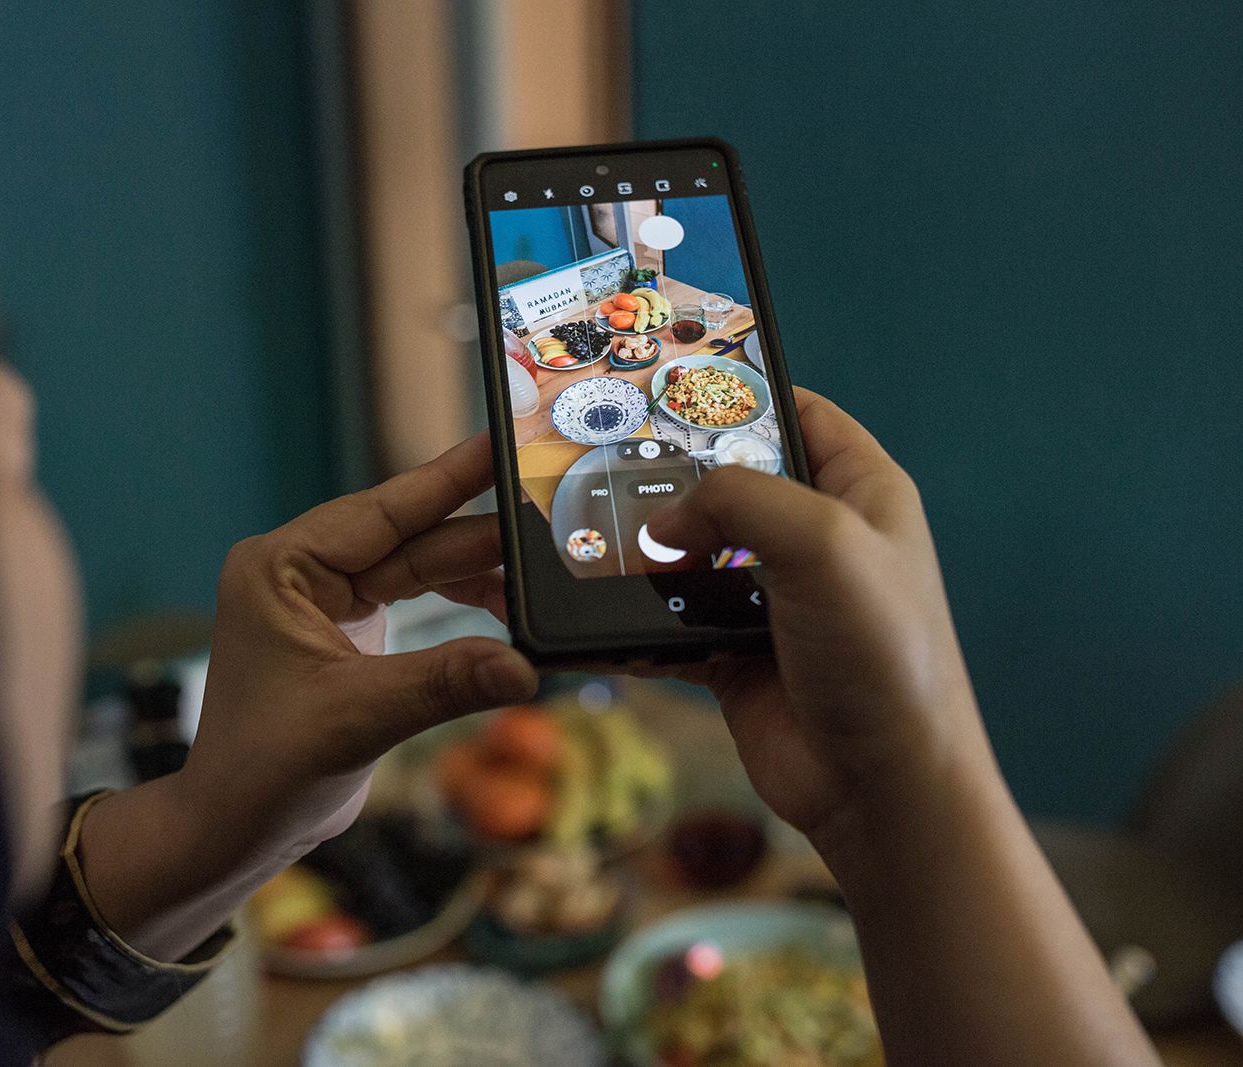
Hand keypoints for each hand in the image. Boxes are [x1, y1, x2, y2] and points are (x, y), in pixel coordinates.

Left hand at [185, 431, 536, 840]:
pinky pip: (415, 600)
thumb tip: (523, 668)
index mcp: (280, 567)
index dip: (447, 479)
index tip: (501, 443)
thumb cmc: (265, 771)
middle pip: (408, 537)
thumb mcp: (359, 718)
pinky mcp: (347, 632)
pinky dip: (460, 607)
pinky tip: (507, 612)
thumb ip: (443, 683)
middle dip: (480, 534)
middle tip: (551, 516)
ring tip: (541, 575)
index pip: (380, 510)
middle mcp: (299, 572)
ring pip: (418, 567)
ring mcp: (324, 600)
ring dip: (477, 575)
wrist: (235, 828)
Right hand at [650, 392, 1159, 1065]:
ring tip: (581, 535)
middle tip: (597, 457)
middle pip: (726, 482)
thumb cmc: (882, 656)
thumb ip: (735, 499)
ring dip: (640, 552)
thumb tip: (662, 524)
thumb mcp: (821, 541)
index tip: (666, 380)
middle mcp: (815, 540)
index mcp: (860, 492)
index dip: (738, 390)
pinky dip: (630, 620)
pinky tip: (591, 614)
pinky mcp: (732, 655)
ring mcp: (771, 600)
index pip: (795, 412)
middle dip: (667, 475)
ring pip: (687, 554)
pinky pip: (667, 622)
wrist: (881, 787)